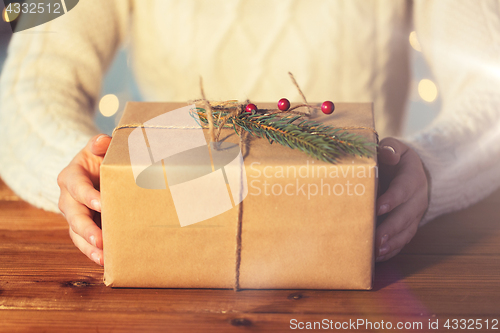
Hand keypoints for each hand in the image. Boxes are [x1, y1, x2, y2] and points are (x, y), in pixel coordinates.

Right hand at [57, 134, 111, 265]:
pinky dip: (93, 252)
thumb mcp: (98, 148)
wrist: (95, 172)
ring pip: (76, 233)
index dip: (87, 195)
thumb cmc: (100, 159)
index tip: (101, 203)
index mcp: (71, 176)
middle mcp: (68, 198)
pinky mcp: (82, 228)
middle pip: (74, 215)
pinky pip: (84, 242)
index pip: (77, 186)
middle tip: (101, 240)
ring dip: (89, 246)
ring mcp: (74, 215)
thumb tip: (101, 141)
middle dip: (87, 228)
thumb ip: (100, 144)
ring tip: (102, 258)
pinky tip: (105, 262)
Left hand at [375, 137, 428, 261]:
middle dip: (391, 228)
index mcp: (412, 178)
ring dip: (392, 243)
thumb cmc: (395, 159)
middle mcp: (417, 198)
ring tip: (377, 251)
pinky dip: (393, 250)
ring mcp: (415, 214)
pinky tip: (378, 258)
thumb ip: (389, 148)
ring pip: (407, 231)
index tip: (378, 207)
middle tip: (376, 239)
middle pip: (406, 215)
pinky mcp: (410, 225)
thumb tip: (387, 153)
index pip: (403, 190)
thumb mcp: (395, 148)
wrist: (410, 171)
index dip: (392, 199)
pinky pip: (404, 240)